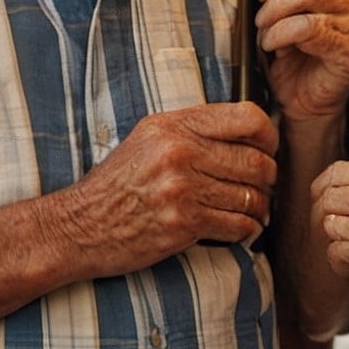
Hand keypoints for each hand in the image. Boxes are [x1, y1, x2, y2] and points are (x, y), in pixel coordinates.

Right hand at [60, 102, 278, 276]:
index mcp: (172, 125)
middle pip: (255, 161)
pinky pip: (238, 225)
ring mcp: (181, 188)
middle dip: (269, 178)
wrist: (79, 225)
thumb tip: (245, 135)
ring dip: (260, 208)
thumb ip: (191, 132)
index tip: (269, 150)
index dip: (269, 136)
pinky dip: (248, 230)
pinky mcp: (182, 224)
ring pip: (251, 196)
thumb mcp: (147, 140)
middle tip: (265, 188)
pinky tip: (242, 231)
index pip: (246, 118)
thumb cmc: (116, 185)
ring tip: (255, 212)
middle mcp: (179, 152)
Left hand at [255, 0, 348, 122]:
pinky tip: (276, 47)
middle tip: (260, 20)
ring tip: (266, 37)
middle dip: (273, 0)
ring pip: (308, 0)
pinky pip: (312, 29)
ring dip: (276, 19)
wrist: (302, 102)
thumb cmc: (291, 60)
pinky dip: (285, 35)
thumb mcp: (275, 17)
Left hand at [312, 158, 348, 290]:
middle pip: (327, 198)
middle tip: (341, 231)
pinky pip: (335, 250)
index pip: (333, 172)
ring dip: (339, 238)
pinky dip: (342, 260)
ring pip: (329, 225)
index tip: (325, 202)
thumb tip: (335, 187)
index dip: (324, 189)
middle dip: (330, 216)